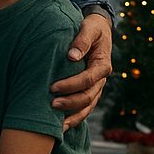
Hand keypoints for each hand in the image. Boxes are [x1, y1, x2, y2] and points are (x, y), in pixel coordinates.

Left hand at [51, 13, 111, 130]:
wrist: (98, 29)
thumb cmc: (92, 27)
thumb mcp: (89, 28)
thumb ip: (82, 40)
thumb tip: (72, 56)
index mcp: (102, 65)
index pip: (88, 79)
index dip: (71, 85)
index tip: (53, 87)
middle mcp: (101, 79)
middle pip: (88, 96)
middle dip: (70, 102)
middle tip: (51, 104)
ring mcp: (97, 86)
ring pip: (88, 106)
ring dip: (73, 116)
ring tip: (57, 124)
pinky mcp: (90, 89)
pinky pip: (85, 107)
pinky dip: (75, 117)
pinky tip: (62, 126)